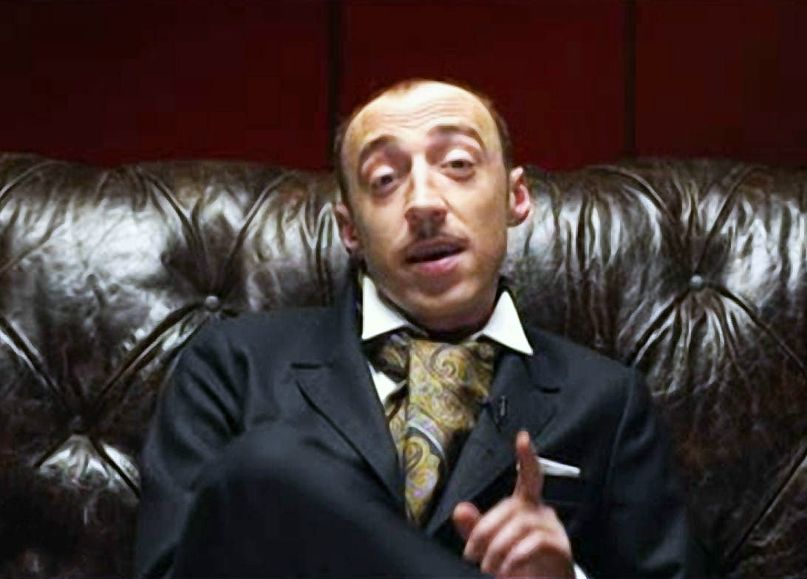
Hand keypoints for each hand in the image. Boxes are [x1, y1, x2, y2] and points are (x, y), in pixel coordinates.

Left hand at [452, 430, 573, 577]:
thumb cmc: (516, 566)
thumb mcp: (490, 547)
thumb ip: (475, 529)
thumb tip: (460, 509)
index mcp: (525, 507)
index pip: (528, 477)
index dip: (527, 457)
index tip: (523, 437)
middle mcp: (541, 513)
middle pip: (512, 507)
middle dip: (486, 530)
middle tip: (471, 555)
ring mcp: (554, 530)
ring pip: (522, 524)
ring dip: (499, 547)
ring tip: (488, 567)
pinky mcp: (561, 548)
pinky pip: (537, 542)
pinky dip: (517, 555)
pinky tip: (508, 567)